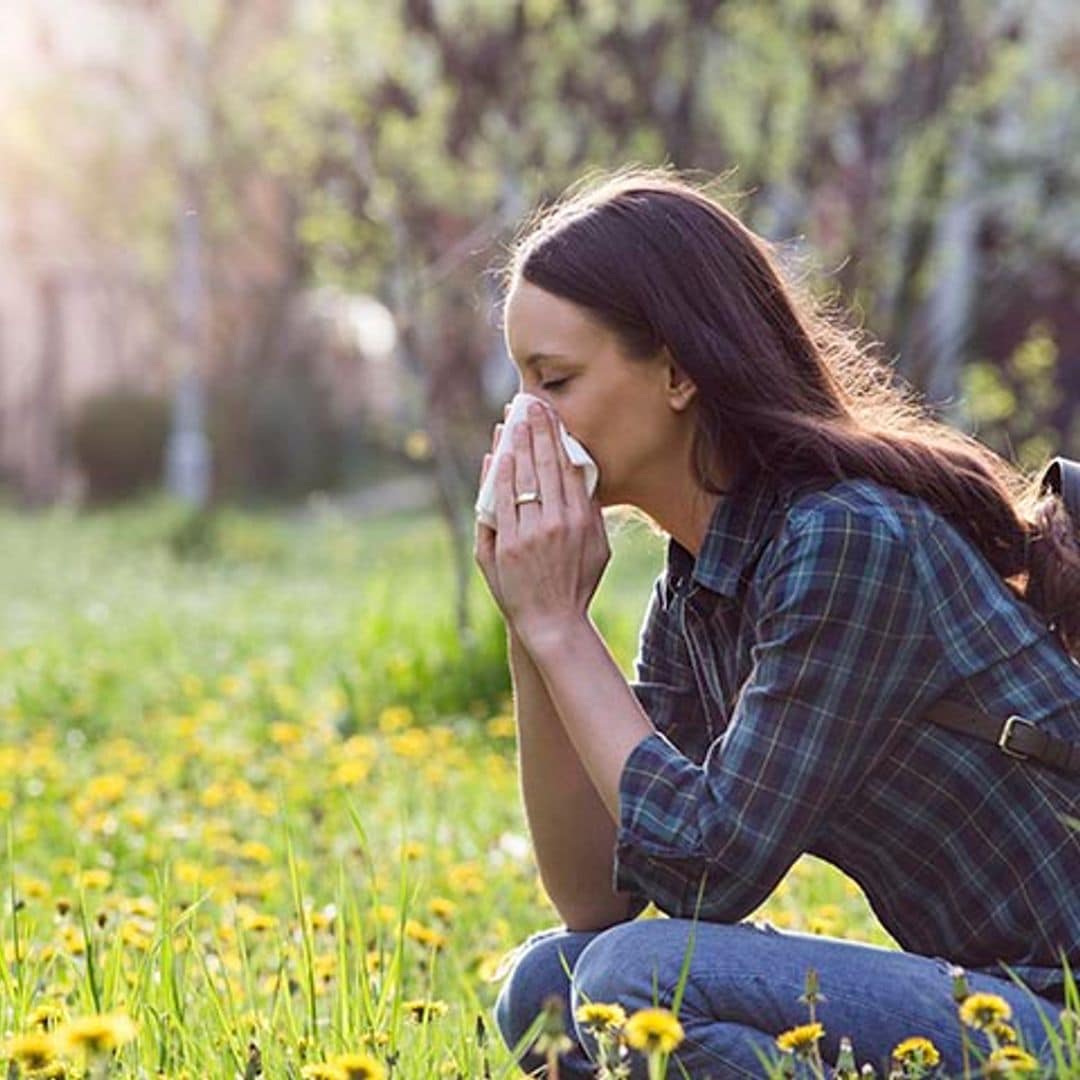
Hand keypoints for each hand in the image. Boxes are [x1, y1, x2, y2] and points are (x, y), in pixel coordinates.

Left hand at [474, 400, 609, 646]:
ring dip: (515, 444)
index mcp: (581, 519)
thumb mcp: (599, 548)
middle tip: (528, 403)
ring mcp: (530, 533)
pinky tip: (497, 454)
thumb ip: (592, 512)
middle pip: (544, 464)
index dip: (557, 435)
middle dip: (535, 429)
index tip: (549, 413)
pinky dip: (498, 474)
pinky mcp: (507, 544)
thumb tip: (583, 475)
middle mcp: (557, 522)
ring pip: (521, 477)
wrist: (552, 622)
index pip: (568, 466)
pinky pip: (500, 500)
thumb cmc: (577, 584)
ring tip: (510, 420)